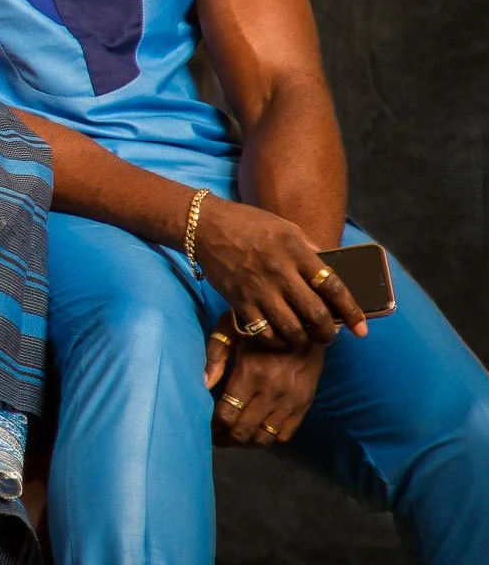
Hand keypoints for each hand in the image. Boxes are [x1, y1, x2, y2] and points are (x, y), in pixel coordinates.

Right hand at [191, 199, 365, 348]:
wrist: (204, 226)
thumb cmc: (248, 224)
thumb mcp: (286, 228)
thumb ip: (310, 251)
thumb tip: (333, 273)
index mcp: (296, 251)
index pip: (333, 287)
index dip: (352, 311)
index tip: (361, 328)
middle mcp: (280, 272)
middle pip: (316, 314)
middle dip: (329, 333)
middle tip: (330, 336)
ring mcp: (258, 289)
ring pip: (292, 329)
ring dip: (304, 339)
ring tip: (306, 337)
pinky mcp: (238, 301)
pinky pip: (264, 332)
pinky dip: (276, 340)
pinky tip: (279, 335)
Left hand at [206, 317, 325, 447]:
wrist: (306, 326)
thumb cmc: (261, 325)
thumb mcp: (232, 328)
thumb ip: (215, 354)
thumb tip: (203, 384)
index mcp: (251, 373)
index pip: (226, 413)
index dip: (213, 425)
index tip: (205, 425)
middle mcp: (271, 392)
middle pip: (243, 431)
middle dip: (225, 438)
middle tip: (216, 437)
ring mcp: (290, 401)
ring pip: (264, 437)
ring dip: (246, 442)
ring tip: (233, 437)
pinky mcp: (304, 405)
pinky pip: (285, 435)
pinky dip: (269, 440)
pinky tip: (256, 433)